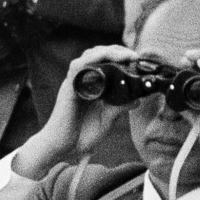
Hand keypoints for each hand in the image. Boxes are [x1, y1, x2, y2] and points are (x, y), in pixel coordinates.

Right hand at [14, 42, 130, 178]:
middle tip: (134, 56)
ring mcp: (75, 83)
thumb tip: (137, 99)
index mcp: (91, 86)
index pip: (104, 62)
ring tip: (126, 55)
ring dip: (108, 51)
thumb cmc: (81, 135)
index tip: (136, 60)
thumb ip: (119, 107)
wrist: (62, 148)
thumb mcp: (107, 119)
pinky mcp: (69, 88)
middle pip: (97, 54)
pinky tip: (106, 57)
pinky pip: (78, 67)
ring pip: (89, 56)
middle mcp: (82, 81)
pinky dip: (92, 58)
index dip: (120, 56)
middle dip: (117, 50)